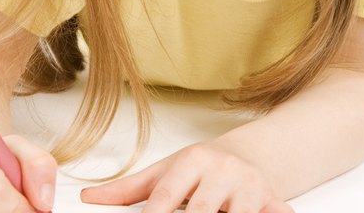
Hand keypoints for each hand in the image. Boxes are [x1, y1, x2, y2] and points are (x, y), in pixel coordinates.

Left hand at [80, 140, 293, 212]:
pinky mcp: (275, 201)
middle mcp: (224, 171)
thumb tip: (89, 198)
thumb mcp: (165, 171)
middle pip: (204, 211)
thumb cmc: (201, 168)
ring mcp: (252, 186)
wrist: (248, 156)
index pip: (167, 195)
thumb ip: (129, 189)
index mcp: (193, 161)